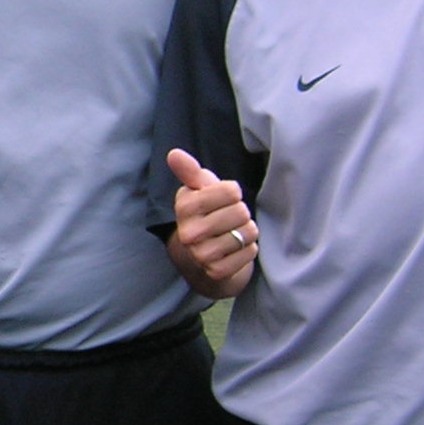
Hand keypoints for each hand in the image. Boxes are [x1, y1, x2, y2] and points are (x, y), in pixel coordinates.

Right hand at [166, 147, 257, 296]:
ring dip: (246, 232)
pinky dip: (248, 250)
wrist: (201, 256)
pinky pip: (249, 252)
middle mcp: (189, 232)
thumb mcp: (198, 190)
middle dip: (240, 214)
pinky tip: (235, 249)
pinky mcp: (217, 271)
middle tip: (227, 220)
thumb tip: (174, 153)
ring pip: (247, 233)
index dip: (232, 194)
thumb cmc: (205, 214)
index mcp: (185, 207)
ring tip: (232, 234)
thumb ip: (189, 171)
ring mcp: (201, 254)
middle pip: (241, 212)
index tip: (222, 201)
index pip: (231, 191)